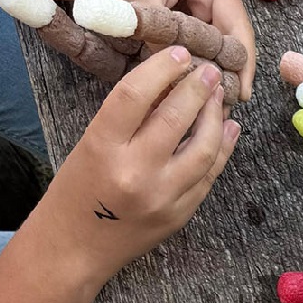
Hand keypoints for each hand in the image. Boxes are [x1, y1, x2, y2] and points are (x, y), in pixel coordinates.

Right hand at [34, 46, 239, 283]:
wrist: (74, 249)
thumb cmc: (77, 191)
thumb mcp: (90, 146)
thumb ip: (128, 119)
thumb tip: (172, 84)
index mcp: (102, 148)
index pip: (135, 95)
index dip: (162, 68)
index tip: (181, 53)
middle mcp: (134, 172)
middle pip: (175, 118)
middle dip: (198, 88)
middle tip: (210, 71)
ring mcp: (163, 196)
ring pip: (203, 147)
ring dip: (217, 117)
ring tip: (220, 98)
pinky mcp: (181, 213)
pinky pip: (210, 174)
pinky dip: (222, 148)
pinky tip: (228, 128)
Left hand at [88, 0, 256, 98]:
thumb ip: (159, 37)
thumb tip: (176, 76)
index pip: (239, 32)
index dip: (242, 66)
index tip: (238, 96)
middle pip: (233, 42)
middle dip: (228, 73)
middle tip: (221, 108)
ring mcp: (204, 5)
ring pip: (216, 46)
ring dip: (211, 71)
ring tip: (208, 103)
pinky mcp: (189, 14)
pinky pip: (199, 44)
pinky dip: (195, 63)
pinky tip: (190, 85)